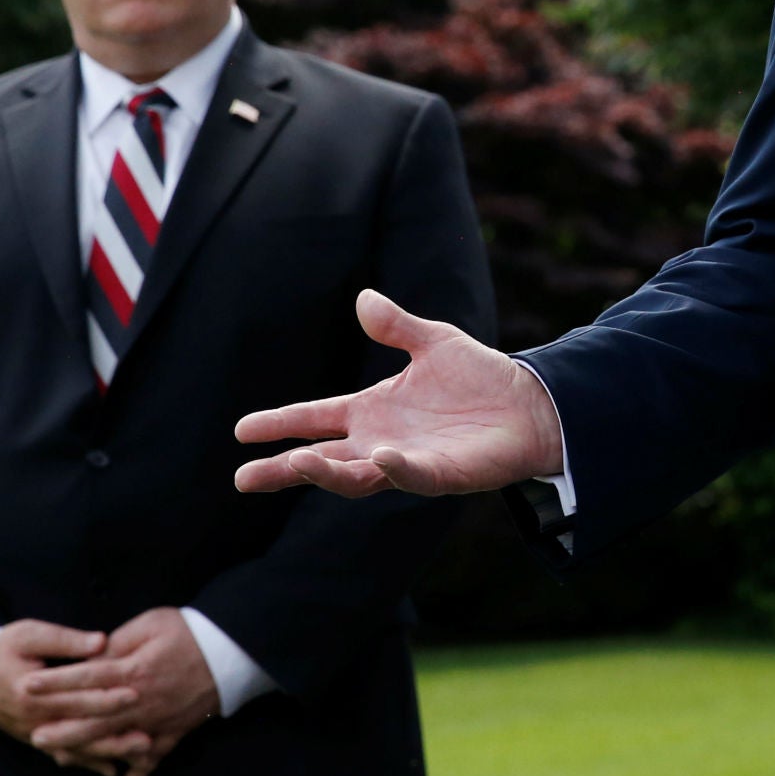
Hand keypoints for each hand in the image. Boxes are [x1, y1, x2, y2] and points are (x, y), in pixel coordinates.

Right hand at [0, 620, 143, 775]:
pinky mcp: (36, 738)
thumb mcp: (30, 634)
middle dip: (114, 731)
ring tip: (139, 751)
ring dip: (107, 751)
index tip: (135, 694)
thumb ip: (66, 640)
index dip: (106, 696)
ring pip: (75, 747)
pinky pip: (64, 753)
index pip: (76, 696)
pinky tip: (112, 767)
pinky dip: (87, 761)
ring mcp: (34, 731)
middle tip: (147, 734)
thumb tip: (101, 642)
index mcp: (33, 690)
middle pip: (80, 727)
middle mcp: (34, 717)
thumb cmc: (5, 649)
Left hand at [24, 608, 217, 775]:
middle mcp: (141, 699)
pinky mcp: (176, 729)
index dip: (55, 682)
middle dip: (61, 726)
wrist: (234, 649)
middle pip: (93, 717)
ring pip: (116, 740)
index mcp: (134, 669)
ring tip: (61, 758)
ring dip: (88, 751)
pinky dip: (142, 773)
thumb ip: (120, 640)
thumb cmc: (190, 630)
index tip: (28, 685)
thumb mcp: (153, 623)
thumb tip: (94, 655)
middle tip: (33, 734)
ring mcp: (157, 719)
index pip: (86, 677)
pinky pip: (156, 756)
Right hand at [235, 288, 563, 497]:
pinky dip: (394, 468)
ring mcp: (407, 461)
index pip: (316, 419)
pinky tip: (379, 457)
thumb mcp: (435, 341)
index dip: (281, 423)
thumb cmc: (481, 377)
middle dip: (284, 469)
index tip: (242, 429)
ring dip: (327, 473)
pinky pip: (411, 475)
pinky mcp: (439, 473)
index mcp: (373, 411)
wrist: (531, 403)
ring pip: (355, 476)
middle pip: (322, 460)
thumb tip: (363, 297)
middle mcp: (380, 440)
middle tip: (243, 478)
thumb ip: (397, 325)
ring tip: (297, 463)